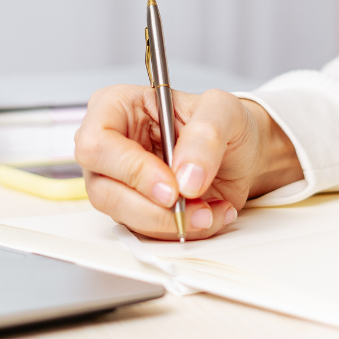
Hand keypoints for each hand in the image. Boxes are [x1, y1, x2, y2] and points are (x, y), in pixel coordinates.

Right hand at [74, 85, 302, 239]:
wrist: (242, 151)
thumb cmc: (223, 121)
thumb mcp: (224, 110)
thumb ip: (205, 135)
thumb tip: (185, 176)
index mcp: (116, 107)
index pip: (96, 143)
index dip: (130, 169)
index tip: (171, 185)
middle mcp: (110, 146)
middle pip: (103, 189)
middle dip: (152, 206)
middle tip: (192, 204)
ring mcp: (120, 182)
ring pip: (124, 217)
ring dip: (171, 222)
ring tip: (210, 209)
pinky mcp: (137, 209)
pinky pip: (148, 231)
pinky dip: (183, 229)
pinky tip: (210, 214)